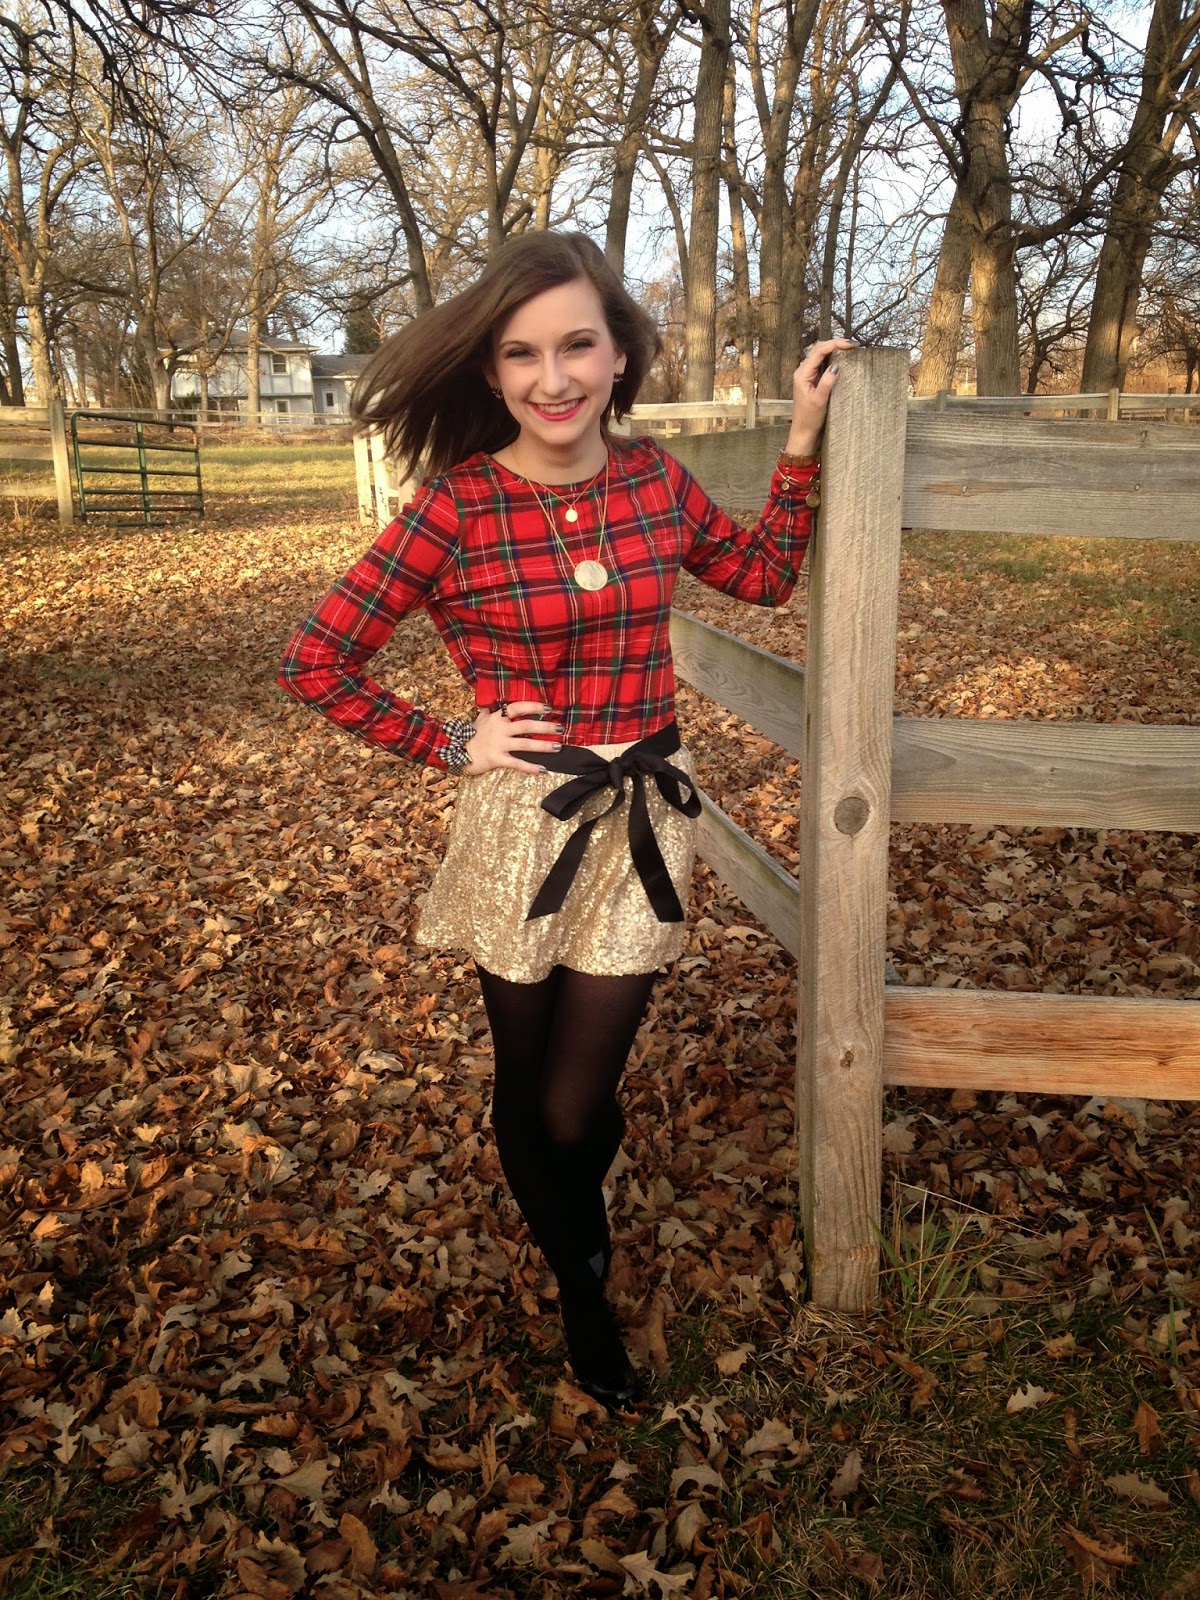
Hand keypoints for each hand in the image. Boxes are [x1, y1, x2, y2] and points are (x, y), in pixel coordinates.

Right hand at [463, 701, 562, 775]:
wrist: (457, 753)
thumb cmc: (471, 736)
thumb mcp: (480, 719)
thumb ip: (491, 711)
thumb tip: (497, 702)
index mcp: (497, 718)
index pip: (517, 708)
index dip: (533, 706)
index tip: (548, 708)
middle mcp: (499, 729)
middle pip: (526, 725)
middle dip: (545, 727)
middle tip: (560, 728)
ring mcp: (498, 744)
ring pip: (525, 744)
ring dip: (543, 746)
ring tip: (558, 747)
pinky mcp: (497, 759)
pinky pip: (517, 763)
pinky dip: (531, 767)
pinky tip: (543, 770)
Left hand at [785, 338, 854, 455]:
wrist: (803, 432)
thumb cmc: (809, 419)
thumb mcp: (819, 400)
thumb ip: (827, 382)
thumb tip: (836, 365)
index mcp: (802, 374)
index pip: (818, 351)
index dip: (835, 344)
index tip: (850, 345)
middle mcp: (803, 371)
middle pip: (819, 349)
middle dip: (835, 344)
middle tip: (852, 345)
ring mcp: (807, 375)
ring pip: (820, 355)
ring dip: (834, 350)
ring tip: (849, 350)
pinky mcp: (812, 380)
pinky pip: (822, 364)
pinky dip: (832, 359)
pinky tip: (842, 360)